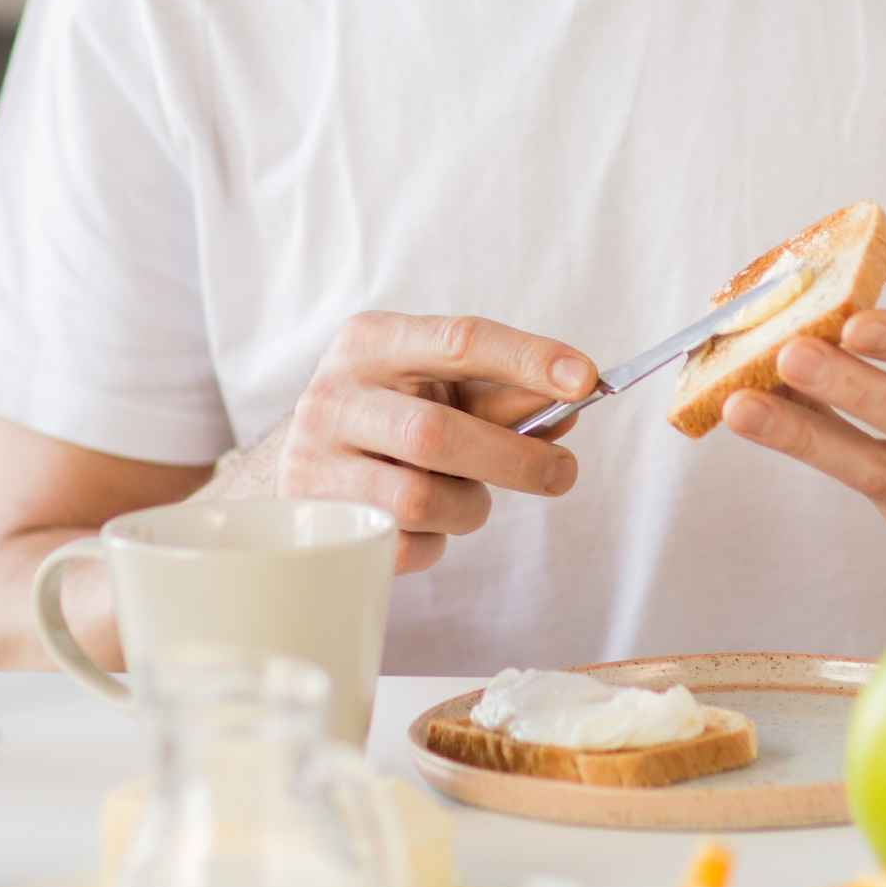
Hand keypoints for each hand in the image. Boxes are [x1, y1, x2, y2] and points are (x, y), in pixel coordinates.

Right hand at [271, 312, 598, 573]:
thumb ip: (500, 393)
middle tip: (560, 473)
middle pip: (437, 432)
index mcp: (371, 341)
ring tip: (469, 495)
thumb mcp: (437, 384)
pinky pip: (402, 547)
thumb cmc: (390, 411)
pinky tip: (431, 521)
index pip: (460, 339)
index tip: (586, 380)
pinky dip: (437, 541)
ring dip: (470, 505)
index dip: (528, 359)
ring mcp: (314, 462)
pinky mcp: (316, 522)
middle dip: (514, 459)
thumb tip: (569, 405)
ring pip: (420, 498)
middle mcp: (333, 395)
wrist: (299, 456)